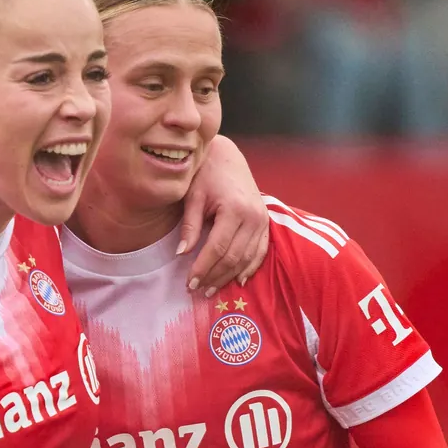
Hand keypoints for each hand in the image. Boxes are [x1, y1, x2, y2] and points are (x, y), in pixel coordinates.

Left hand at [179, 136, 269, 294]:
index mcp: (235, 209)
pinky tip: (237, 280)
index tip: (189, 282)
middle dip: (214, 276)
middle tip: (197, 290)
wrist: (228, 157)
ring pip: (247, 258)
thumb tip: (181, 254)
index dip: (203, 268)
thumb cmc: (206, 174)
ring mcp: (263, 220)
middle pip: (233, 257)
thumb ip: (190, 225)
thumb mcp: (193, 196)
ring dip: (229, 276)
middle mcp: (253, 217)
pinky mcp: (266, 222)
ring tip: (211, 289)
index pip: (217, 248)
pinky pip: (260, 251)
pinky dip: (249, 267)